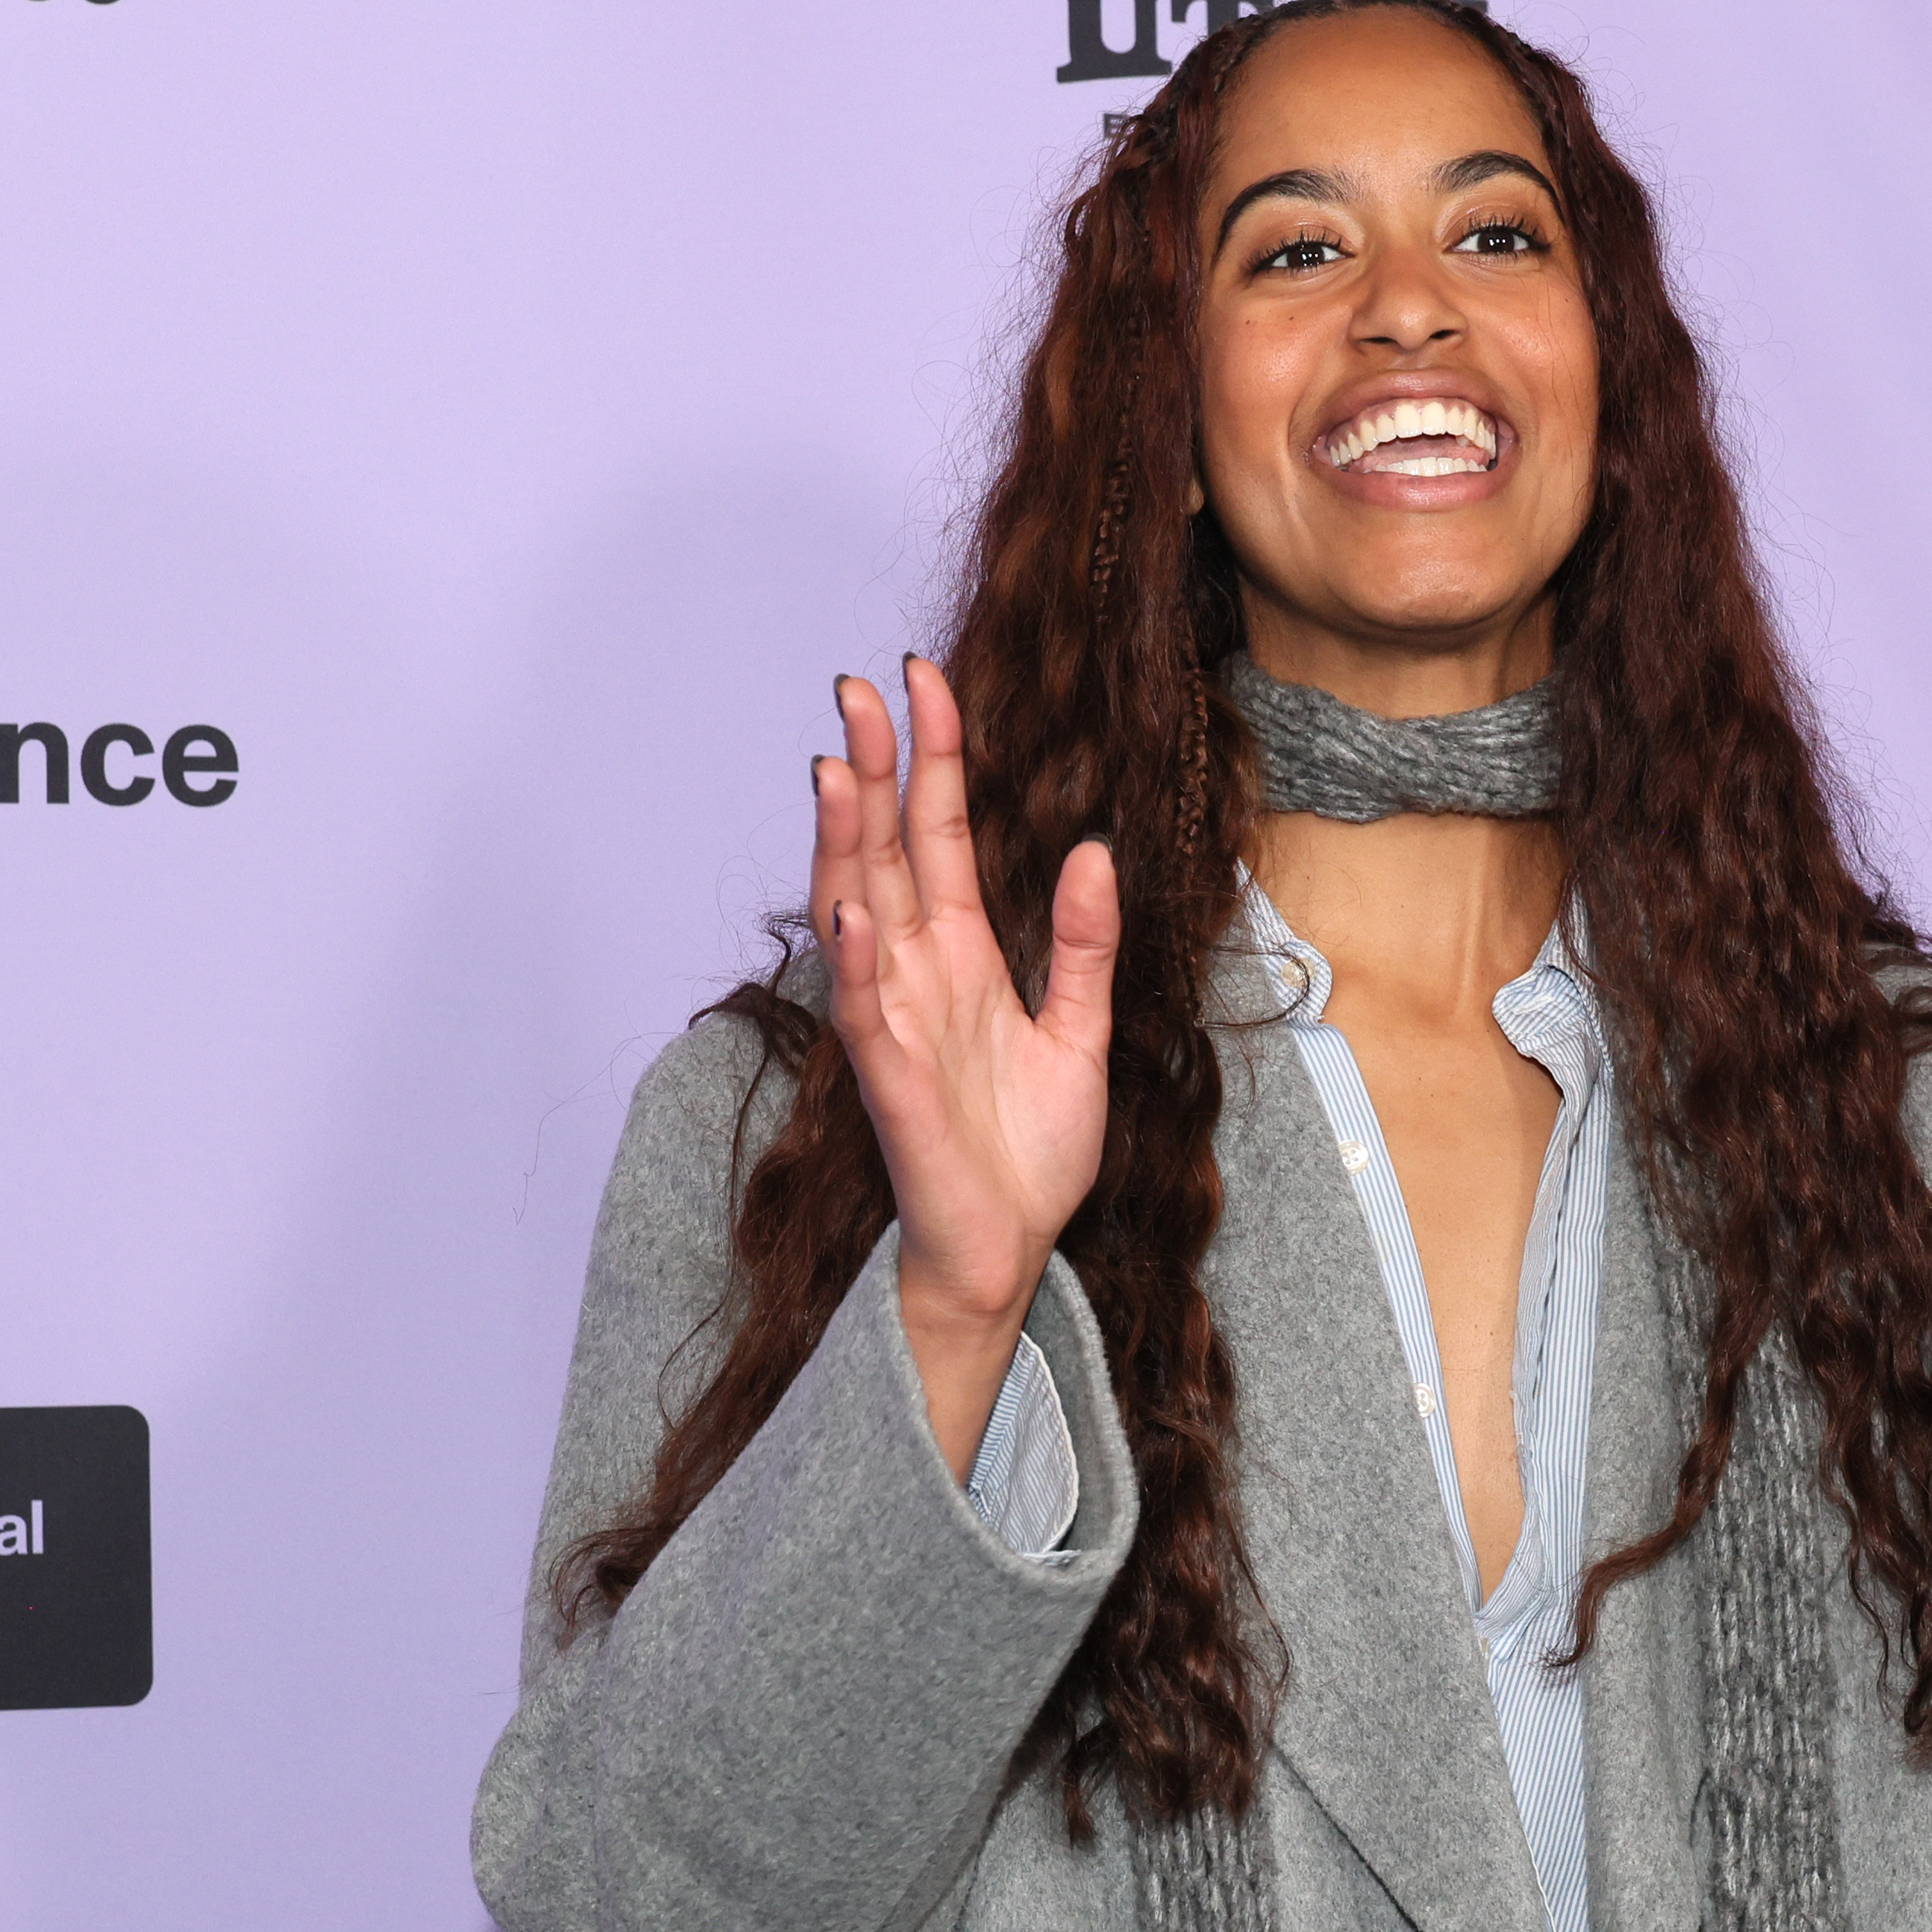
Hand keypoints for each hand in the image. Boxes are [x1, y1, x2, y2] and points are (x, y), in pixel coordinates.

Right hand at [811, 657, 1119, 1471]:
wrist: (1009, 1251)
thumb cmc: (1029, 1153)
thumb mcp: (1081, 1032)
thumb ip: (1085, 947)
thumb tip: (1094, 851)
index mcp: (961, 955)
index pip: (935, 835)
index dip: (931, 758)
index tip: (924, 680)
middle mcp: (917, 974)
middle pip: (883, 852)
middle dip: (872, 770)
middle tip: (859, 686)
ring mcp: (898, 1023)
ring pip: (856, 913)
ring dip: (844, 843)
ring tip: (837, 767)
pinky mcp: (893, 1084)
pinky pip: (868, 1014)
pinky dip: (859, 962)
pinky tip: (856, 911)